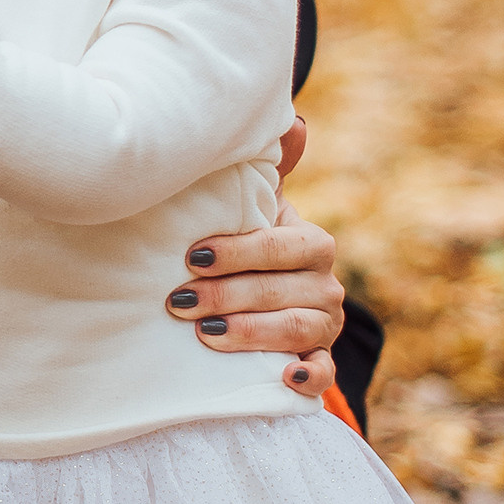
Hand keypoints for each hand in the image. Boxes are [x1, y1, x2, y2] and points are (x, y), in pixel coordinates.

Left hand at [167, 126, 344, 397]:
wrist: (259, 295)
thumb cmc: (243, 246)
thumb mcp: (249, 209)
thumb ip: (259, 172)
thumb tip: (294, 126)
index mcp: (311, 244)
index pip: (280, 246)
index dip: (237, 251)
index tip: (191, 257)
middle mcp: (325, 284)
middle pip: (279, 291)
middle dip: (226, 296)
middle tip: (178, 301)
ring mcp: (324, 325)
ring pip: (295, 329)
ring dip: (250, 333)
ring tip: (205, 335)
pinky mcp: (319, 359)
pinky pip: (324, 373)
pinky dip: (309, 377)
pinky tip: (283, 376)